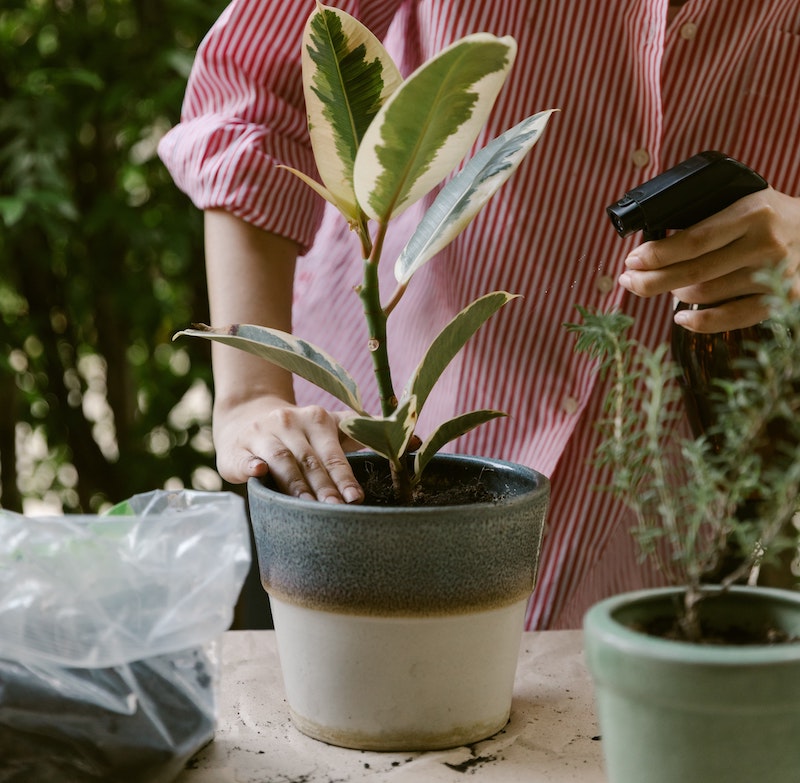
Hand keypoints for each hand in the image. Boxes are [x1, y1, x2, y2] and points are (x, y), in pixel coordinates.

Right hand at [212, 394, 365, 503]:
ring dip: (295, 486)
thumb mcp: (329, 427)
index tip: (356, 498)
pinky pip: (244, 458)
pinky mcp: (236, 449)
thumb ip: (365, 434)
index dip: (344, 476)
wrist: (246, 415)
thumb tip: (415, 442)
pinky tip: (258, 473)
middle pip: (309, 460)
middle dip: (324, 488)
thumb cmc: (297, 430)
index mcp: (316, 419)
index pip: (333, 452)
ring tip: (308, 510)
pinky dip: (251, 465)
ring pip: (281, 461)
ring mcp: (261, 434)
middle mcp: (289, 423)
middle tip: (337, 513)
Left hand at [617, 188, 799, 332]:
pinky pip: (732, 318)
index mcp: (752, 213)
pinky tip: (681, 319)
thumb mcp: (745, 201)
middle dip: (652, 280)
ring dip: (675, 295)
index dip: (657, 255)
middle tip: (630, 280)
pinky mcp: (782, 300)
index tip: (632, 261)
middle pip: (694, 272)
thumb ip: (709, 218)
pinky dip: (700, 323)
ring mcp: (774, 274)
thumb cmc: (771, 216)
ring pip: (707, 295)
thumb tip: (654, 246)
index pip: (693, 241)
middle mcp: (765, 244)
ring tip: (665, 288)